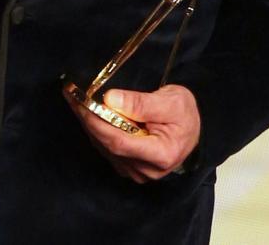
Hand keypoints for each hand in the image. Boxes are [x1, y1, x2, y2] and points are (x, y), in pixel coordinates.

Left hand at [65, 84, 200, 182]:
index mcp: (161, 154)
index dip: (98, 122)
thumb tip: (110, 100)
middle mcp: (147, 170)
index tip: (82, 102)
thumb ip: (141, 103)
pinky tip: (88, 114)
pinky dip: (97, 131)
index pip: (120, 141)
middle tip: (72, 96)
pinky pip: (108, 150)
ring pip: (105, 148)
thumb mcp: (170, 100)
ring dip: (89, 124)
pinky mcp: (131, 168)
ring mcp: (138, 172)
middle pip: (109, 146)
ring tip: (75, 101)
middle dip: (88, 120)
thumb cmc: (185, 113)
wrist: (196, 128)